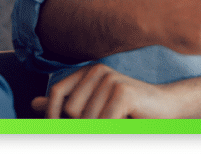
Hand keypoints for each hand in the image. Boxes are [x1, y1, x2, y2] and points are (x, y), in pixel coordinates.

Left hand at [32, 64, 174, 118]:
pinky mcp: (122, 92)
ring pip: (87, 120)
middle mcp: (97, 70)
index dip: (52, 115)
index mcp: (87, 71)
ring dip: (100, 128)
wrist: (165, 108)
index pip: (57, 92)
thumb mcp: (94, 105)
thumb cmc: (129, 109)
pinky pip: (103, 122)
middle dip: (83, 125)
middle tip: (105, 122)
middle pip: (71, 110)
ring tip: (116, 122)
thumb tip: (35, 104)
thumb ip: (66, 103)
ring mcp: (110, 79)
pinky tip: (123, 123)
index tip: (54, 129)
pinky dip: (110, 129)